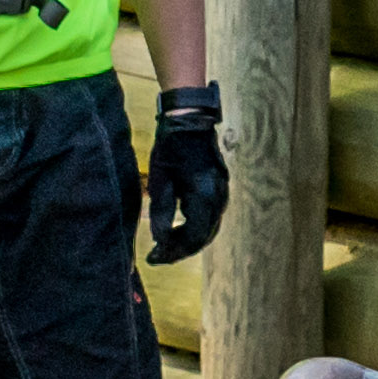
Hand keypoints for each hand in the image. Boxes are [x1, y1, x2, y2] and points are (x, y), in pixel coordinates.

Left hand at [145, 85, 229, 263]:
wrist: (190, 120)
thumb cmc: (171, 148)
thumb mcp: (160, 182)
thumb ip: (162, 214)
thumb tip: (161, 240)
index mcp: (204, 198)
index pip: (193, 238)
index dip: (174, 252)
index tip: (154, 258)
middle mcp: (219, 199)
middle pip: (203, 237)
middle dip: (181, 250)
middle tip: (159, 256)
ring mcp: (223, 193)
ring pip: (209, 228)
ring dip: (189, 240)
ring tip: (166, 246)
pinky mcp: (221, 188)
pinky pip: (211, 217)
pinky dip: (196, 227)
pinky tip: (180, 228)